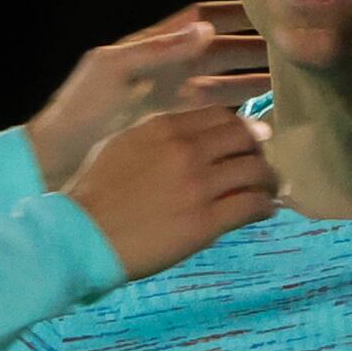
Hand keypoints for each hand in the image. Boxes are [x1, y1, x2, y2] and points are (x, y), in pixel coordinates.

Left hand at [22, 2, 266, 182]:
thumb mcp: (114, 71)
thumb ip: (159, 49)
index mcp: (149, 48)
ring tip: (288, 84)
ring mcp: (166, 100)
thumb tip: (206, 29)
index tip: (269, 11)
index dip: (233, 14)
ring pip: (219, 83)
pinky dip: (234, 113)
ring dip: (251, 81)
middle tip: (293, 51)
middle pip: (218, 52)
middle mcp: (162, 70)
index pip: (200, 21)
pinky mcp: (167, 128)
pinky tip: (258, 120)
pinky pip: (208, 115)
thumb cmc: (78, 110)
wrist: (56, 160)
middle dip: (253, 49)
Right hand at [61, 105, 279, 276]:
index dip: (239, 127)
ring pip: (256, 170)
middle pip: (245, 138)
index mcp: (165, 127)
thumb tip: (187, 135)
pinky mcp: (205, 222)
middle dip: (258, 150)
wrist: (82, 235)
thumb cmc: (95, 193)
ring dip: (268, 179)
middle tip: (260, 164)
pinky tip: (265, 210)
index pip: (221, 116)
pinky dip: (264, 206)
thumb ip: (157, 134)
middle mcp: (188, 150)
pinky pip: (251, 206)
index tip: (246, 139)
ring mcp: (199, 186)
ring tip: (269, 189)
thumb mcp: (122, 144)